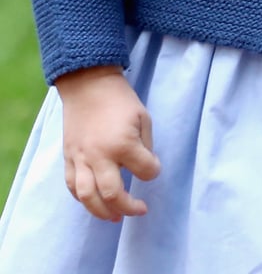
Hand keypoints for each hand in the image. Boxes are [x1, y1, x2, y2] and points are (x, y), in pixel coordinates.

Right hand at [56, 66, 160, 220]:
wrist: (88, 83)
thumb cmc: (120, 99)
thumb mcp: (143, 117)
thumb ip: (145, 145)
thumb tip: (145, 166)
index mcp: (123, 144)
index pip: (145, 171)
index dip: (153, 172)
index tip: (154, 167)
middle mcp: (100, 156)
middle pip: (112, 195)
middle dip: (129, 206)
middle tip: (140, 209)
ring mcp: (81, 158)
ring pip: (88, 198)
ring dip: (103, 212)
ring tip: (116, 217)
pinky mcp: (68, 157)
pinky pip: (72, 186)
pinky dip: (83, 199)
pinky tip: (95, 201)